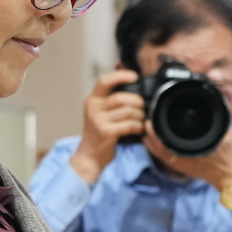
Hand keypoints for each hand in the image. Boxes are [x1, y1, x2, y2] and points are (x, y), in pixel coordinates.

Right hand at [70, 69, 143, 184]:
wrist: (89, 156)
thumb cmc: (98, 133)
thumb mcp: (99, 113)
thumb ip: (111, 100)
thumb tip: (133, 86)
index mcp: (92, 100)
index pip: (105, 81)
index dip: (121, 75)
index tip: (134, 77)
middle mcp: (93, 108)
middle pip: (122, 97)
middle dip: (138, 102)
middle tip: (143, 108)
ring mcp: (99, 120)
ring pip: (128, 111)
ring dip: (140, 116)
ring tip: (141, 120)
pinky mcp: (106, 132)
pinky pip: (129, 124)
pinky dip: (138, 126)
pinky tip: (139, 129)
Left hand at [147, 122, 231, 194]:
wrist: (228, 173)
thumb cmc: (228, 153)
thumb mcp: (225, 132)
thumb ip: (219, 115)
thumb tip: (216, 97)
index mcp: (191, 149)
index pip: (166, 140)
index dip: (156, 131)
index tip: (151, 120)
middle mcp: (182, 157)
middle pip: (158, 145)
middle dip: (152, 132)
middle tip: (147, 121)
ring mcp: (179, 163)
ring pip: (158, 152)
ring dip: (151, 140)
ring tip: (146, 128)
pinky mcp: (179, 166)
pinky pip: (162, 157)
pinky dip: (154, 148)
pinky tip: (150, 140)